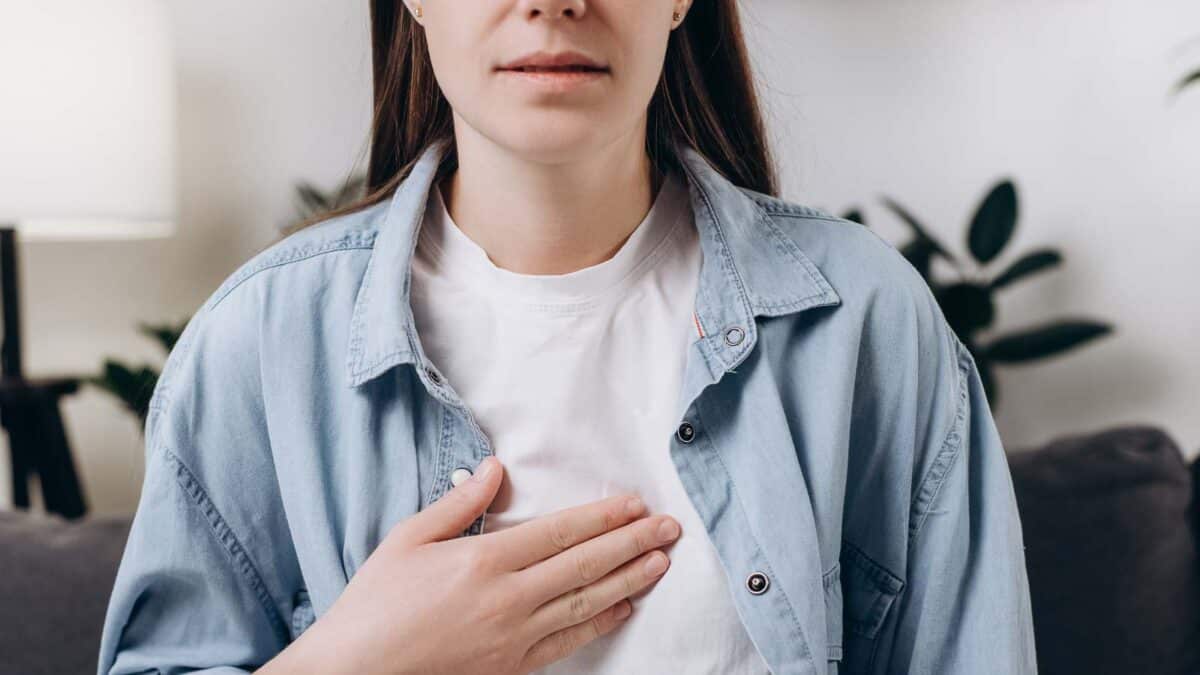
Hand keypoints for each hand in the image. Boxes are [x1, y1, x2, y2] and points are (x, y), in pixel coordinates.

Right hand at [261, 455, 679, 674]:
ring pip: (587, 603)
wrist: (355, 674)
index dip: (603, 517)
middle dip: (633, 543)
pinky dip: (602, 622)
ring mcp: (515, 637)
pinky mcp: (513, 666)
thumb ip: (459, 504)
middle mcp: (509, 598)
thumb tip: (496, 470)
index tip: (636, 504)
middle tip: (670, 527)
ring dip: (630, 580)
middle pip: (586, 564)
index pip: (561, 532)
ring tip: (662, 562)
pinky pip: (570, 642)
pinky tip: (625, 606)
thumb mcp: (408, 539)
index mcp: (484, 560)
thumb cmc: (375, 603)